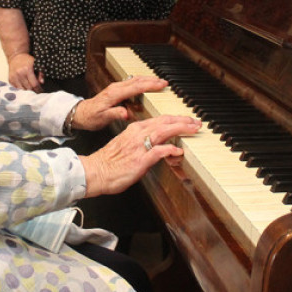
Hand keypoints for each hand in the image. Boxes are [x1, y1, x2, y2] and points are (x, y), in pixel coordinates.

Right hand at [7, 53, 42, 90]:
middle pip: (28, 88)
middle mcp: (19, 73)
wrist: (16, 56)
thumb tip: (42, 82)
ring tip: (30, 88)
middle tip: (37, 90)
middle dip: (33, 90)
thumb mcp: (36, 64)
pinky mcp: (10, 79)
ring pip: (22, 89)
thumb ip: (41, 73)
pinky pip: (16, 88)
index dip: (39, 89)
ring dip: (27, 90)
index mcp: (27, 69)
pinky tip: (24, 86)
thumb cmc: (27, 60)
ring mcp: (14, 77)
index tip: (41, 91)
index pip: (34, 84)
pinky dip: (21, 88)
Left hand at [72, 75, 168, 130]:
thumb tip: (126, 113)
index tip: (161, 84)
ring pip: (134, 80)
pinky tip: (147, 85)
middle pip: (137, 80)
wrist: (80, 113)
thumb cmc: (90, 117)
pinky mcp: (115, 90)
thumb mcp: (102, 118)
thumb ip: (115, 114)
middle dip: (152, 80)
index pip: (135, 87)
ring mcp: (115, 88)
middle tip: (165, 82)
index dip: (149, 85)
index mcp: (113, 94)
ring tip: (159, 81)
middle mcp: (115, 88)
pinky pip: (131, 83)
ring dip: (147, 79)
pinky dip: (141, 82)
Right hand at [80, 115, 199, 196]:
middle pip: (164, 122)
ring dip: (180, 129)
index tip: (187, 121)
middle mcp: (137, 134)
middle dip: (182, 121)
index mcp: (134, 130)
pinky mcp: (139, 160)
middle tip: (196, 122)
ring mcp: (139, 146)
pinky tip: (178, 151)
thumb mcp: (126, 146)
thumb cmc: (108, 162)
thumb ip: (142, 143)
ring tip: (193, 129)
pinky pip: (158, 151)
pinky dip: (170, 149)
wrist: (95, 171)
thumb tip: (158, 146)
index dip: (175, 119)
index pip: (159, 120)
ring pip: (163, 131)